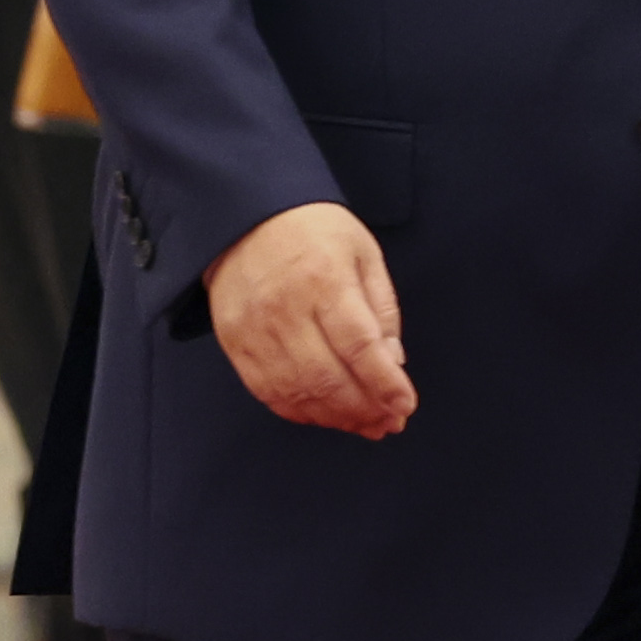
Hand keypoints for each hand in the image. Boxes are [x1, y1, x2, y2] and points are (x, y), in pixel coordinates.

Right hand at [210, 200, 413, 438]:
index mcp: (324, 280)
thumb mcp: (364, 254)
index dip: (384, 383)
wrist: (244, 217)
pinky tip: (326, 414)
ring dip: (336, 417)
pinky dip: (300, 411)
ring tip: (365, 424)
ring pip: (298, 391)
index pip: (359, 346)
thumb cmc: (312, 231)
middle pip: (328, 377)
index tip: (405, 405)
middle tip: (390, 422)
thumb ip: (382, 310)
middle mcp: (285, 308)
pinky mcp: (235, 343)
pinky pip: (268, 391)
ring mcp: (254, 329)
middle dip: (364, 409)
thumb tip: (394, 363)